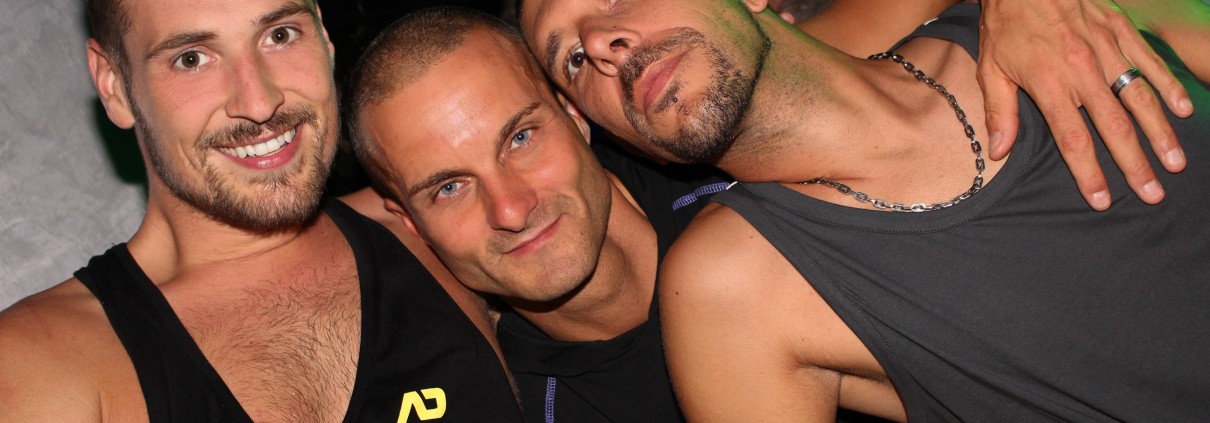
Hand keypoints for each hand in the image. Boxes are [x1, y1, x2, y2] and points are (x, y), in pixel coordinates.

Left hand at [977, 0, 1192, 209]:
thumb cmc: (1005, 26)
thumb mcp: (990, 70)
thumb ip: (1000, 112)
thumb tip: (999, 152)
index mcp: (1049, 84)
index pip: (1073, 138)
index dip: (1088, 172)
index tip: (1101, 199)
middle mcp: (1082, 70)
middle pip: (1114, 126)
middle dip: (1134, 163)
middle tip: (1151, 193)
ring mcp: (1105, 49)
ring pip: (1139, 97)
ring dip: (1159, 132)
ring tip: (1174, 162)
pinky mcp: (1119, 30)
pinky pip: (1148, 62)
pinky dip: (1167, 86)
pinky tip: (1182, 110)